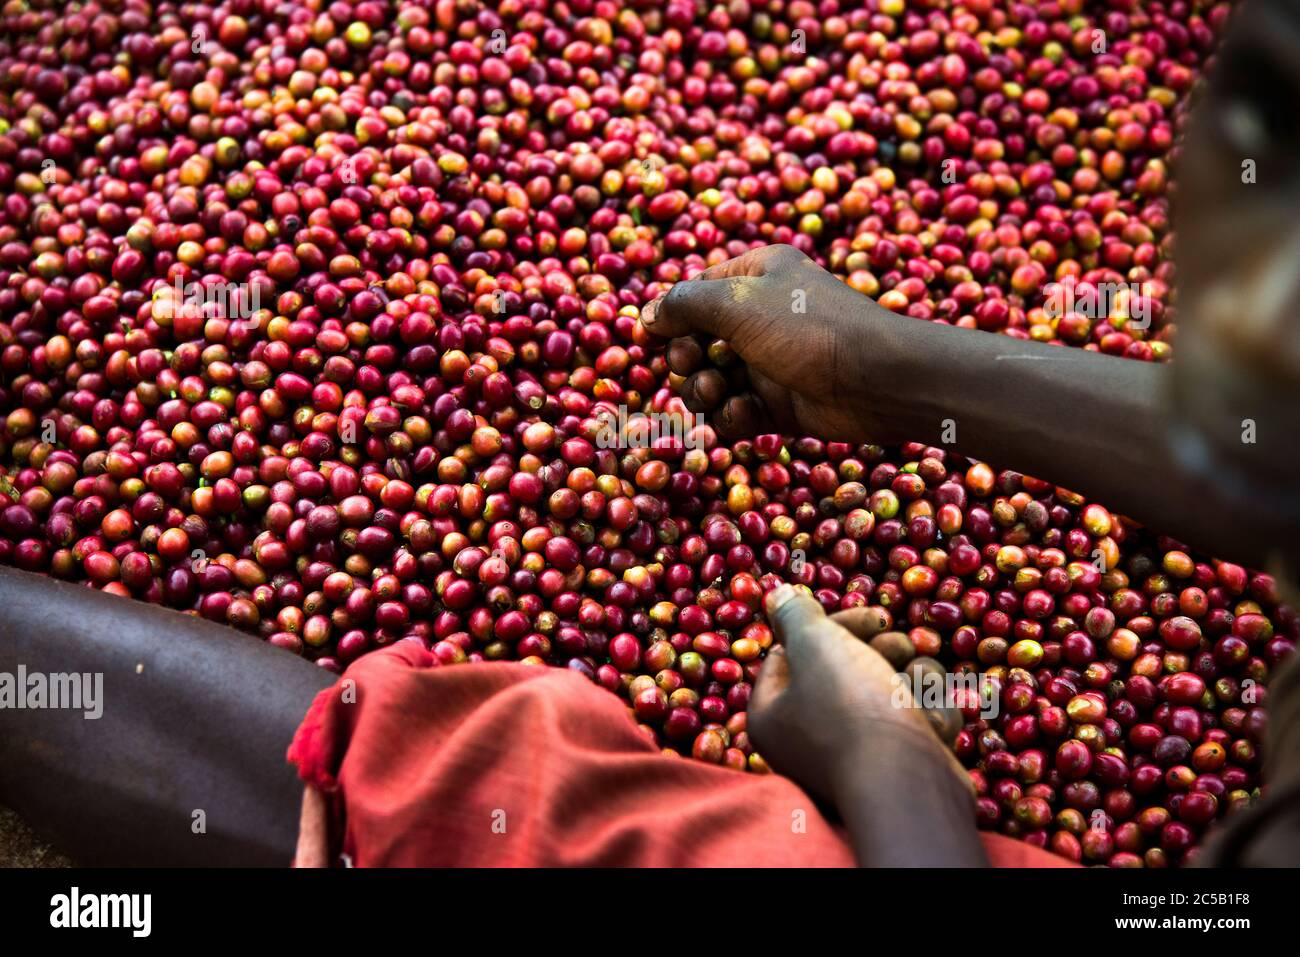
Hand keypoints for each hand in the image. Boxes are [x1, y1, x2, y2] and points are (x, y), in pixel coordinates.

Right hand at [639, 244, 897, 443]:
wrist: (875, 380)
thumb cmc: (808, 328)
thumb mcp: (738, 301)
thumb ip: (684, 304)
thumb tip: (646, 315)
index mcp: (755, 276)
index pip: (693, 295)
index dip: (672, 318)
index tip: (659, 337)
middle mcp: (759, 317)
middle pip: (694, 343)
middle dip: (687, 361)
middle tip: (698, 366)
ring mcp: (768, 363)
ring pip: (710, 382)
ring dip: (704, 392)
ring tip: (720, 394)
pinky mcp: (778, 405)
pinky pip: (735, 412)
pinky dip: (732, 416)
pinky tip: (746, 413)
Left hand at [748, 584, 967, 803]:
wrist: (907, 785)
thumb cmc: (853, 708)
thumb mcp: (816, 644)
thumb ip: (796, 614)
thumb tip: (778, 595)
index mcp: (771, 713)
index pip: (795, 652)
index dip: (834, 626)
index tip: (871, 617)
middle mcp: (807, 738)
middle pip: (848, 667)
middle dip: (883, 651)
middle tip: (895, 651)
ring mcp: (857, 754)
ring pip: (892, 687)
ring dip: (915, 680)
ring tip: (916, 691)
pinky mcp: (901, 765)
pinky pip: (917, 720)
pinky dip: (929, 715)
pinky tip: (931, 724)